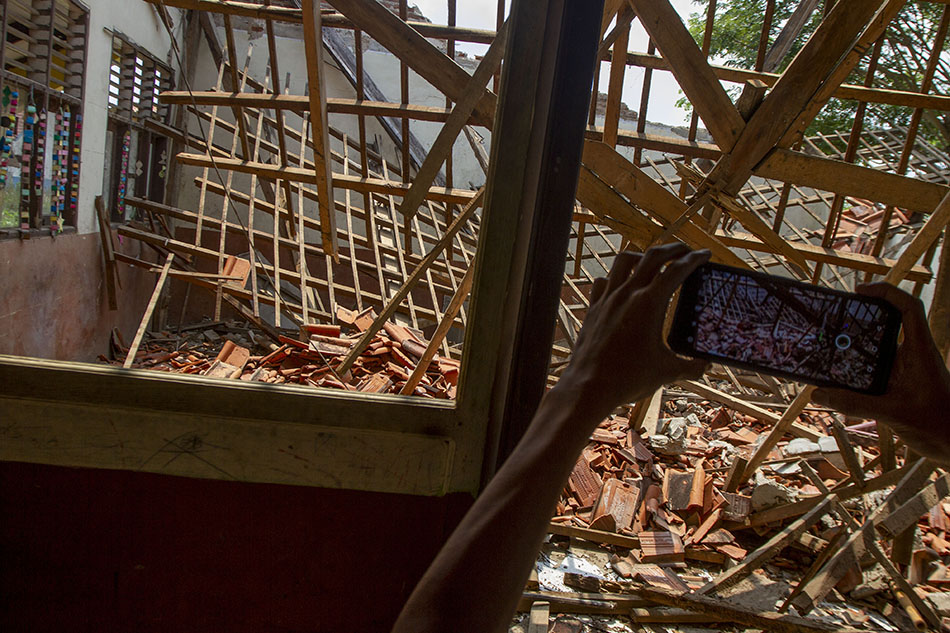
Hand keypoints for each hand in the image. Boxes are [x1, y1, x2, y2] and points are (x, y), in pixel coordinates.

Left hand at [558, 243, 710, 414]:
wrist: (589, 387)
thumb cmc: (628, 379)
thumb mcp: (667, 372)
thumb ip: (691, 366)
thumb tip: (706, 365)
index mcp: (649, 303)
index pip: (677, 270)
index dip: (694, 259)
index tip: (704, 255)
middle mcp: (627, 294)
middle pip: (652, 257)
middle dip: (672, 249)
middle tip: (685, 250)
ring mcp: (607, 299)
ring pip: (624, 261)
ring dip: (642, 256)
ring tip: (653, 260)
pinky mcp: (593, 308)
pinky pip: (604, 281)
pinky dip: (615, 276)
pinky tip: (621, 284)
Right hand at [813, 283, 949, 462]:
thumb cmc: (939, 426)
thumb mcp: (894, 414)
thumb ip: (855, 404)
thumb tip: (818, 394)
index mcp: (920, 351)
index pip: (907, 308)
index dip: (885, 292)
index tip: (859, 291)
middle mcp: (912, 356)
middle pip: (886, 324)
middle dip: (859, 317)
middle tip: (832, 317)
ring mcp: (904, 371)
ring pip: (875, 349)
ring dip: (852, 347)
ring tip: (826, 346)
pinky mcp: (897, 386)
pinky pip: (870, 372)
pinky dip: (852, 371)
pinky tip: (834, 380)